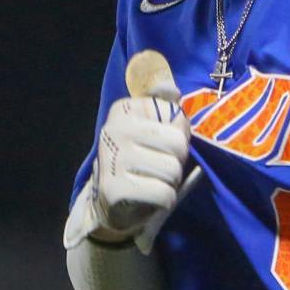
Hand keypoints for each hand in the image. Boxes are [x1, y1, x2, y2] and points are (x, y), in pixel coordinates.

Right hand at [85, 94, 190, 242]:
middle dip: (176, 161)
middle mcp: (114, 129)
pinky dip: (164, 200)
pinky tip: (149, 198)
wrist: (110, 201)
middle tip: (159, 168)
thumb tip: (171, 89)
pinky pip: (164, 194)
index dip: (178, 136)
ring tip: (152, 181)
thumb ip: (164, 105)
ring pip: (172, 170)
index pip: (176, 116)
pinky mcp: (115, 189)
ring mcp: (113, 159)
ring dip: (170, 182)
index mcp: (124, 109)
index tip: (160, 145)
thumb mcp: (150, 127)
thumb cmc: (139, 160)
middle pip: (177, 144)